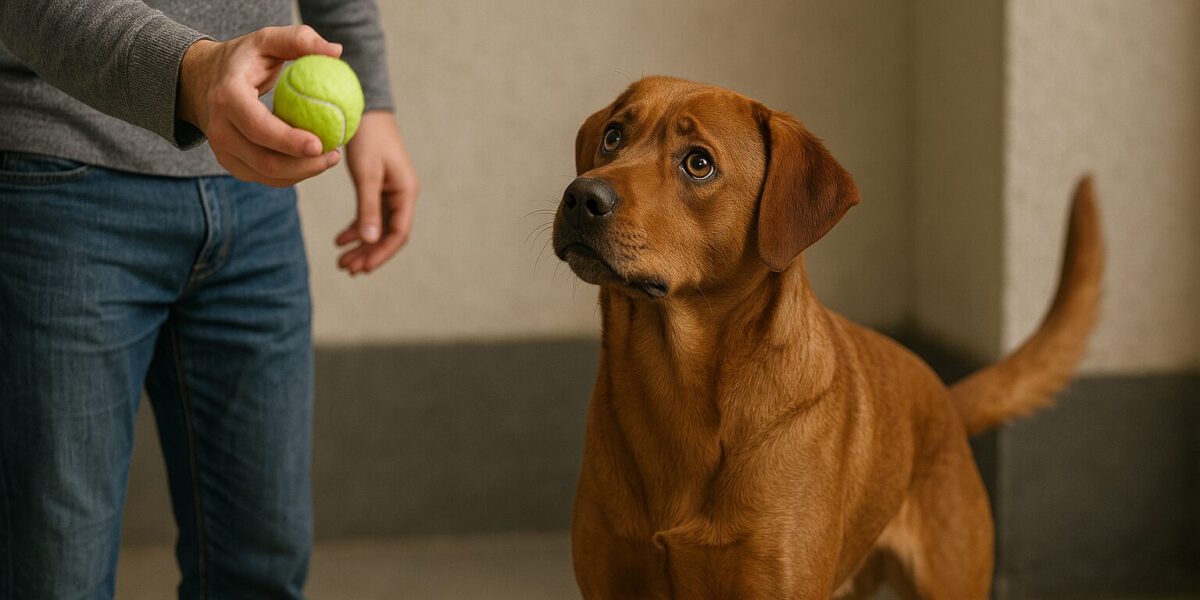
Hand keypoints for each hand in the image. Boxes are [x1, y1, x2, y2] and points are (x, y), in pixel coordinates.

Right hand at [177, 25, 342, 185]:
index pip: (258, 126)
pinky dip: (292, 174)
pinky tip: (313, 161)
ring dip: (303, 172)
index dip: (289, 141)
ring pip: (267, 174)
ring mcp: (222, 149)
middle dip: (304, 165)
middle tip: (334, 154)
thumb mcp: (267, 39)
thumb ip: (299, 40)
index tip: (320, 144)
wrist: (201, 80)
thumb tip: (336, 51)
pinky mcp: (230, 163)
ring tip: (330, 157)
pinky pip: (265, 177)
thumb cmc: (243, 59)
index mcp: (227, 97)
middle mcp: (219, 128)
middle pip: (265, 160)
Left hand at [336, 110, 418, 274]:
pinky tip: (341, 239)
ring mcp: (391, 191)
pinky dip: (357, 228)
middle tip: (347, 268)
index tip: (362, 268)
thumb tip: (368, 241)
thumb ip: (368, 208)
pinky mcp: (378, 186)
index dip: (380, 253)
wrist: (365, 109)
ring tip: (343, 261)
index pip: (398, 233)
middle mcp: (402, 195)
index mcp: (406, 192)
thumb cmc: (368, 138)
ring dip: (362, 245)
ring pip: (378, 227)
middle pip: (388, 234)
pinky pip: (370, 215)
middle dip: (369, 253)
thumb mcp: (366, 175)